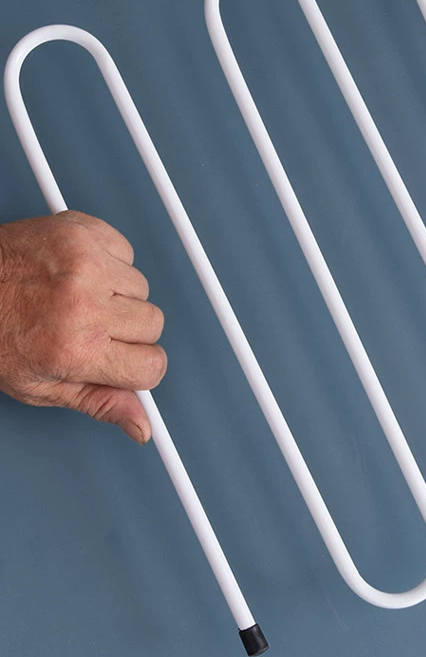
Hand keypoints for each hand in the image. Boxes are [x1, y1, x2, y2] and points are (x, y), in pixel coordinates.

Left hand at [0, 211, 165, 442]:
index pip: (151, 366)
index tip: (123, 361)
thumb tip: (141, 425)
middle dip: (128, 331)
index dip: (138, 367)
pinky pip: (126, 252)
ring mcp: (85, 262)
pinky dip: (109, 262)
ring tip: (78, 297)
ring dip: (118, 294)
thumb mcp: (41, 386)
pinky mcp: (82, 231)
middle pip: (153, 324)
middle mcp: (84, 304)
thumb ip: (99, 403)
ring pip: (142, 287)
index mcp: (75, 350)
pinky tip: (78, 272)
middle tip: (91, 328)